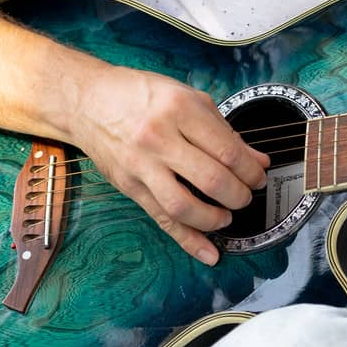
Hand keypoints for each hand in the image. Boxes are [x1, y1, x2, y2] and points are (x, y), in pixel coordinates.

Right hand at [68, 67, 269, 264]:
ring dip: (215, 219)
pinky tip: (208, 252)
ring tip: (228, 216)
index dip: (251, 170)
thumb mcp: (189, 98)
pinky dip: (187, 240)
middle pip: (211, 179)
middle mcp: (159, 138)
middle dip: (239, 194)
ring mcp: (141, 166)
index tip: (259, 176)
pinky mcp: (129, 186)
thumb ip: (224, 130)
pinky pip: (161, 220)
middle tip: (247, 195)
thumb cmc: (141, 94)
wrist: (87, 101)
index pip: (227, 150)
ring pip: (184, 206)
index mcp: (180, 110)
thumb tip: (258, 160)